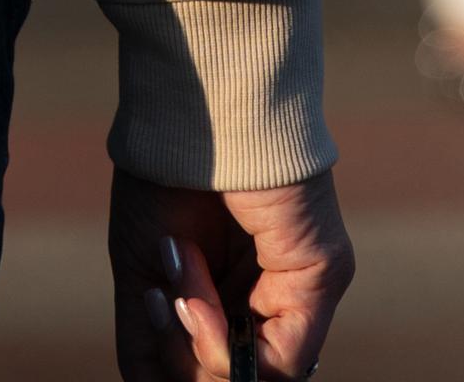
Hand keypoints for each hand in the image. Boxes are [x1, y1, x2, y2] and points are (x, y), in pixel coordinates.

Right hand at [110, 165, 353, 376]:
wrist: (194, 109)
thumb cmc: (164, 175)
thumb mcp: (143, 274)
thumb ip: (152, 348)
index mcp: (230, 284)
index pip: (214, 361)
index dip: (176, 360)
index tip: (150, 313)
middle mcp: (268, 292)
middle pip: (229, 372)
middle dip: (182, 354)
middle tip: (159, 300)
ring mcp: (297, 288)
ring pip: (248, 375)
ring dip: (196, 345)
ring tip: (176, 285)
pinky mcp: (320, 277)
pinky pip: (278, 362)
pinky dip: (224, 348)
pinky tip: (198, 302)